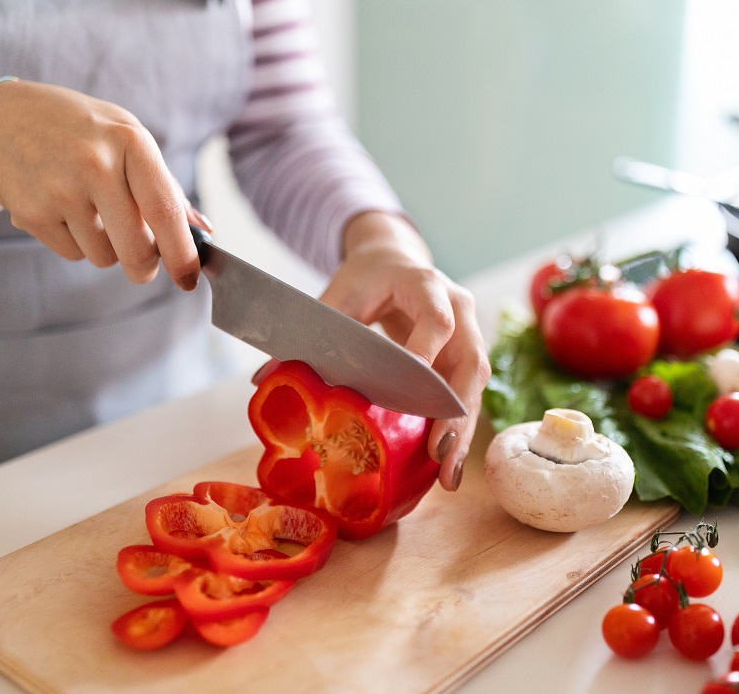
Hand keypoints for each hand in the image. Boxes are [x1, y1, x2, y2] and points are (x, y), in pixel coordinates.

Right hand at [0, 77, 207, 289]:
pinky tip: (63, 210)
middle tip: (144, 264)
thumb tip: (202, 230)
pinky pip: (72, 253)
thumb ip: (164, 185)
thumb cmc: (77, 128)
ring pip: (104, 257)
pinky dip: (76, 242)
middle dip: (145, 267)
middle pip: (136, 249)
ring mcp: (59, 190)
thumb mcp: (126, 136)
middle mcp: (95, 165)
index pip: (165, 211)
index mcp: (130, 142)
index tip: (190, 278)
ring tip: (91, 211)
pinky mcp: (31, 213)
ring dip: (107, 248)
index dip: (182, 253)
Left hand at [319, 211, 490, 490]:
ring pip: (475, 386)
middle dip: (454, 410)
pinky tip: (446, 468)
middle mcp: (458, 308)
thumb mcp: (337, 297)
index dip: (427, 350)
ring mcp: (469, 334)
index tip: (412, 383)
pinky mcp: (465, 359)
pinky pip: (468, 397)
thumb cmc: (365, 279)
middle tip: (438, 451)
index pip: (437, 318)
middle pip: (469, 360)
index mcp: (425, 285)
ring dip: (463, 431)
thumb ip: (309, 334)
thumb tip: (263, 378)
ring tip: (447, 475)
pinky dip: (458, 432)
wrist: (393, 262)